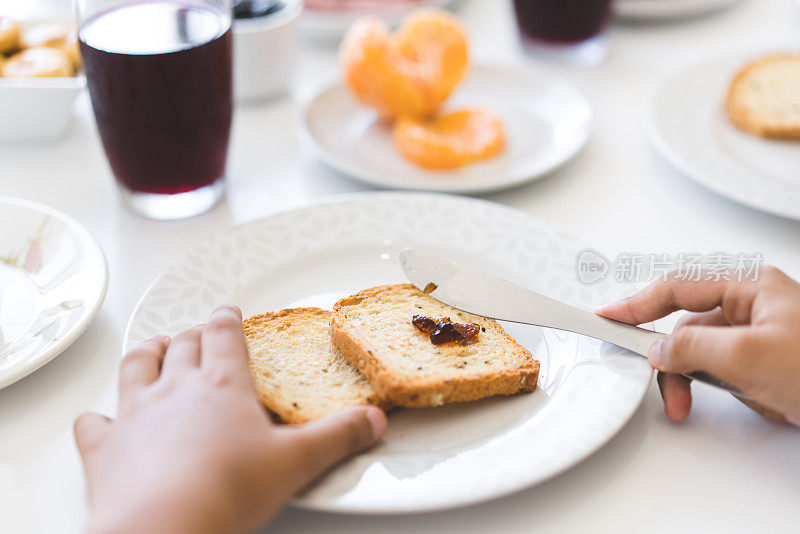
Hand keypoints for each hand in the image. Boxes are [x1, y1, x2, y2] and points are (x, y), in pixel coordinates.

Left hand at [75, 305, 386, 533]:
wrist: (163, 528)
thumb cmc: (227, 490)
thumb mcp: (296, 462)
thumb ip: (338, 436)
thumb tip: (374, 420)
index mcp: (222, 385)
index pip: (225, 336)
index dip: (228, 320)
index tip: (229, 310)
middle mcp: (176, 389)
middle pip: (184, 346)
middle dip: (193, 335)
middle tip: (200, 332)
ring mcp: (135, 415)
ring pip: (137, 367)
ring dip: (148, 354)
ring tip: (156, 347)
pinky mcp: (104, 449)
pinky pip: (96, 424)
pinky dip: (99, 419)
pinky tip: (101, 419)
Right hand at [596, 266, 799, 425]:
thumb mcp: (748, 356)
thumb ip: (691, 348)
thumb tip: (656, 349)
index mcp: (750, 285)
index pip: (677, 287)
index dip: (637, 303)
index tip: (606, 317)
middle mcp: (752, 306)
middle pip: (685, 326)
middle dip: (671, 360)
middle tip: (660, 386)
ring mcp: (758, 336)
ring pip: (700, 354)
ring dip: (691, 381)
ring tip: (689, 406)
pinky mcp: (764, 364)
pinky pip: (722, 372)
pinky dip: (718, 390)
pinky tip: (738, 401)